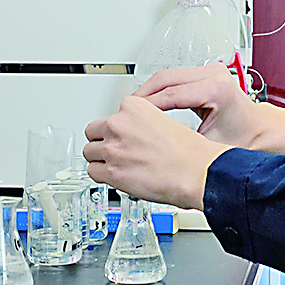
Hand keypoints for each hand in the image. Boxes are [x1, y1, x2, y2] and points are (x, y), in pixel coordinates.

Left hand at [83, 96, 230, 208]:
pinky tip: (114, 176)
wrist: (195, 172)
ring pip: (89, 152)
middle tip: (115, 149)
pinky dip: (101, 175)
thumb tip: (133, 135)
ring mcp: (113, 148)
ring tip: (115, 164)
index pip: (111, 115)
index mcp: (132, 107)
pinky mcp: (111, 171)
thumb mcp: (164, 121)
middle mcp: (119, 124)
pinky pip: (92, 172)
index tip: (123, 136)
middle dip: (103, 141)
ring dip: (100, 158)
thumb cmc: (188, 152)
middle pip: (93, 131)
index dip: (117, 128)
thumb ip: (142, 124)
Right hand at [134, 64, 284, 154]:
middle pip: (164, 79)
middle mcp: (214, 75)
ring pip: (167, 76)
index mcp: (216, 90)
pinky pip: (174, 78)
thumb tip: (156, 151)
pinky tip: (147, 104)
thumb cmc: (246, 140)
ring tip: (132, 110)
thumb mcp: (212, 147)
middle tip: (123, 113)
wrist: (265, 132)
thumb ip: (184, 145)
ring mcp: (210, 70)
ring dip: (147, 92)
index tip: (130, 120)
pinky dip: (158, 90)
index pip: (170, 95)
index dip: (147, 109)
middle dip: (141, 96)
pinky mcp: (206, 73)